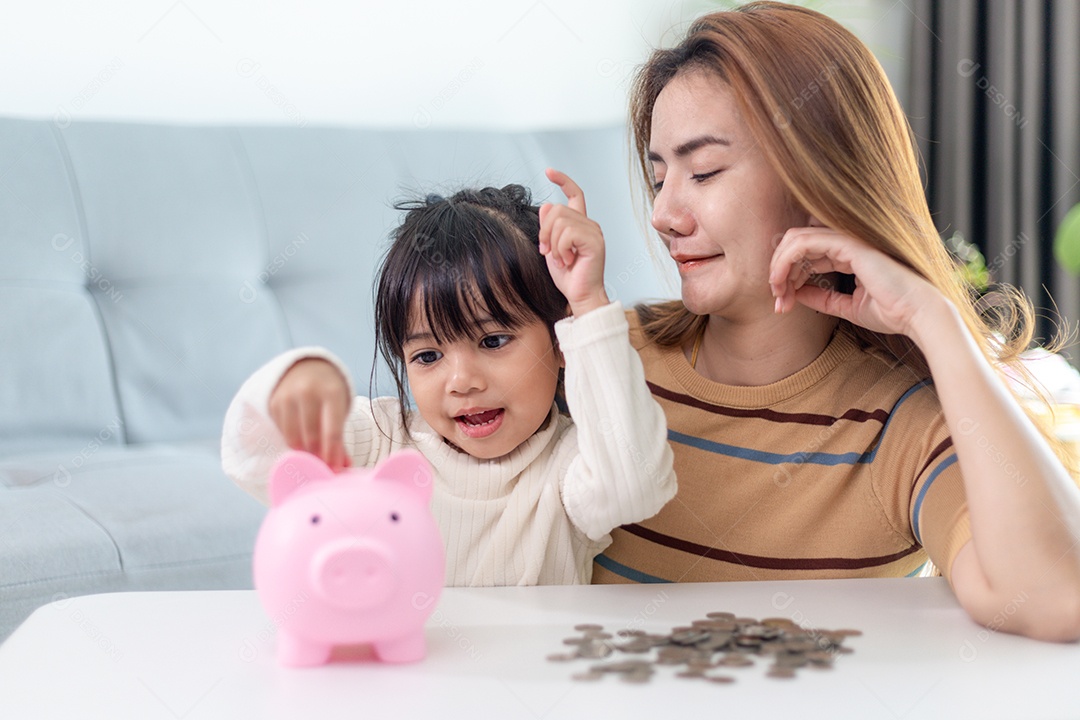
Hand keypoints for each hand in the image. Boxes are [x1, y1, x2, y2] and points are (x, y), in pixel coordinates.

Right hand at [268, 358, 350, 470]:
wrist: (307, 367)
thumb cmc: (328, 394)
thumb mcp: (339, 409)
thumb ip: (340, 438)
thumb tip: (344, 467)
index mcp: (331, 393)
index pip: (332, 430)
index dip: (332, 454)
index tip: (334, 470)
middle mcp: (308, 392)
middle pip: (311, 436)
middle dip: (318, 456)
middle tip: (322, 466)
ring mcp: (288, 396)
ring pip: (293, 437)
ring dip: (303, 451)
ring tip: (312, 456)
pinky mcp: (274, 402)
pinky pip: (282, 432)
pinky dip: (291, 440)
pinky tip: (299, 439)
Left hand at [539, 168, 609, 316]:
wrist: (580, 296)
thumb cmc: (568, 276)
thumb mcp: (551, 248)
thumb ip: (549, 227)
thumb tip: (547, 205)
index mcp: (581, 224)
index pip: (575, 194)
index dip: (563, 180)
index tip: (548, 172)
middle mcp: (590, 225)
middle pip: (558, 209)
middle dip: (545, 231)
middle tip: (546, 251)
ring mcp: (594, 232)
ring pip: (561, 221)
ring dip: (553, 242)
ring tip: (560, 259)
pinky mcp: (594, 242)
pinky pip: (567, 234)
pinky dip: (560, 248)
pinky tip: (567, 260)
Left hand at [769, 226, 944, 338]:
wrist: (917, 314)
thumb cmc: (891, 312)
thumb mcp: (846, 307)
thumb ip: (821, 298)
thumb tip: (794, 294)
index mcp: (848, 255)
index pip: (807, 256)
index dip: (788, 277)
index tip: (782, 303)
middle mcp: (846, 243)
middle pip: (797, 244)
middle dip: (779, 270)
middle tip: (775, 298)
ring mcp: (848, 240)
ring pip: (796, 239)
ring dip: (779, 265)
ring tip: (776, 291)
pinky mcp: (849, 244)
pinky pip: (805, 242)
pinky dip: (787, 260)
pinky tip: (782, 281)